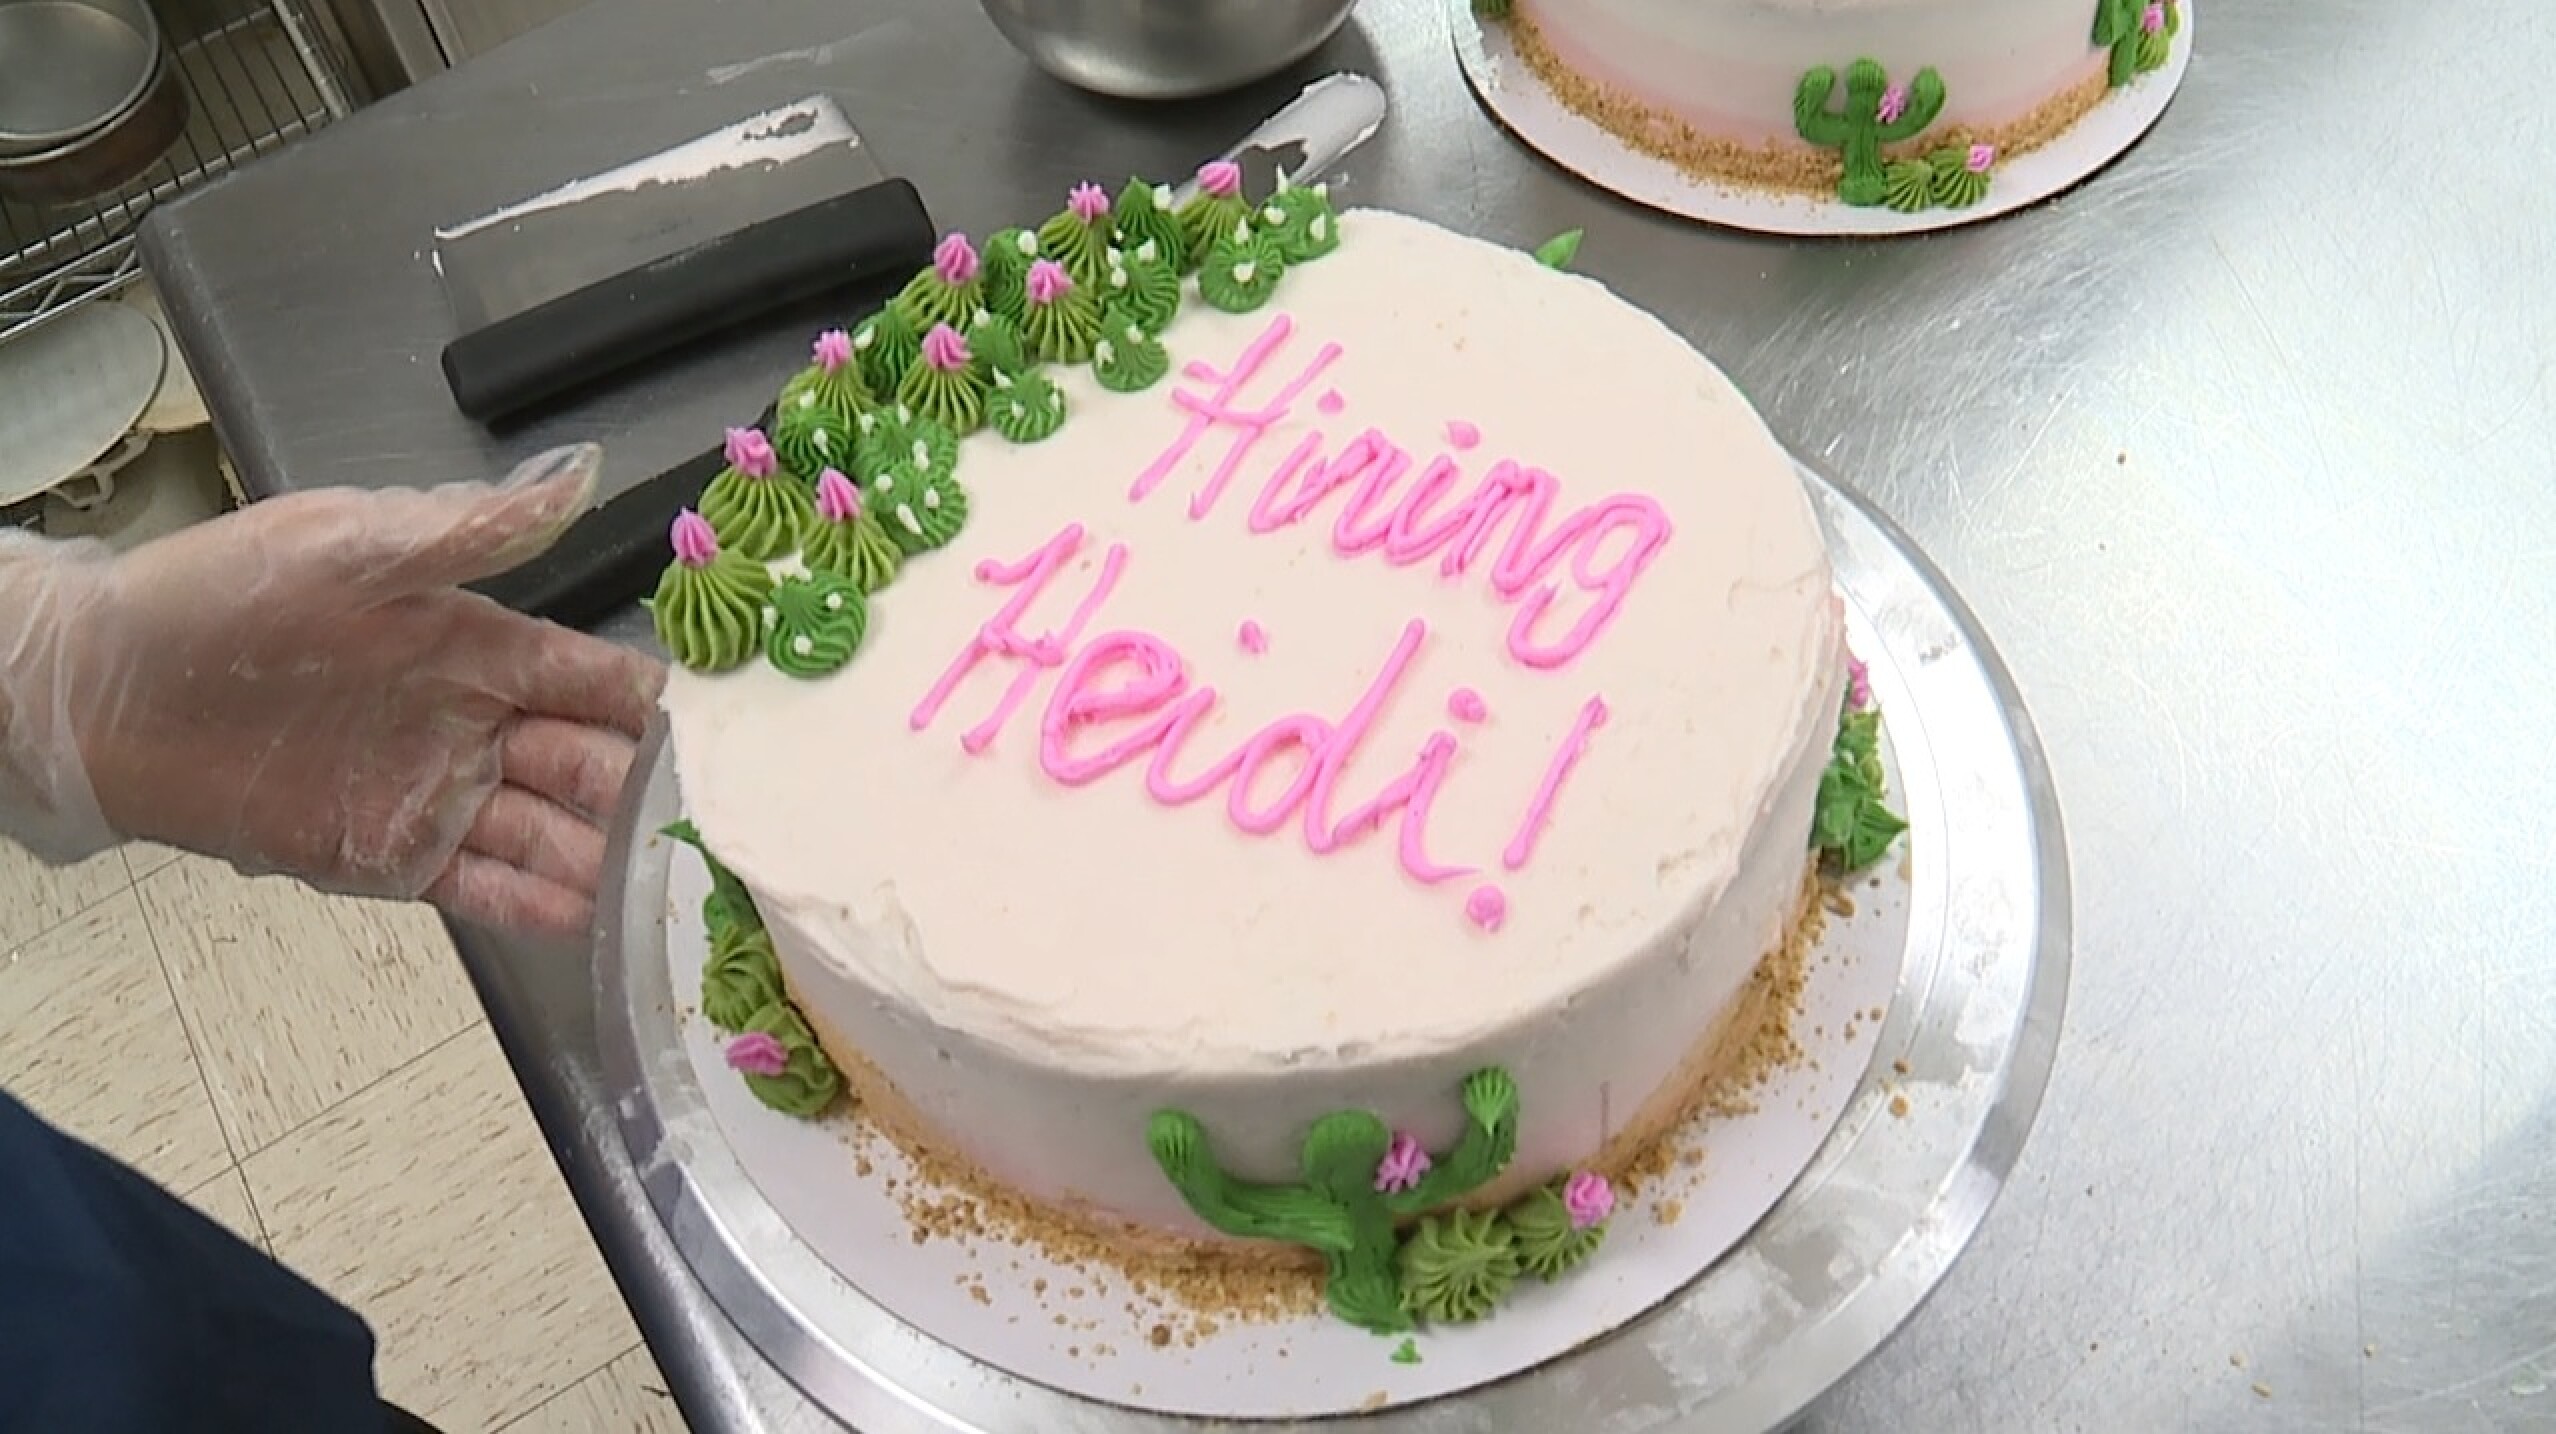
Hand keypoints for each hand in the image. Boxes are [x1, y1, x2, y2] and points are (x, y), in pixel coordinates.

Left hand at [0, 446, 664, 938]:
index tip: (736, 732)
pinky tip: (600, 923)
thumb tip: (580, 475)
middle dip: (659, 796)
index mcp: (481, 644)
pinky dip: (544, 908)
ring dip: (615, 862)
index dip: (665, 704)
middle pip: (596, 766)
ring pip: (556, 836)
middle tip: (729, 829)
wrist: (104, 693)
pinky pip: (491, 890)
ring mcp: (442, 797)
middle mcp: (477, 724)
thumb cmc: (218, 599)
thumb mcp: (348, 545)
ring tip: (685, 890)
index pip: (601, 679)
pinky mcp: (394, 860)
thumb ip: (470, 528)